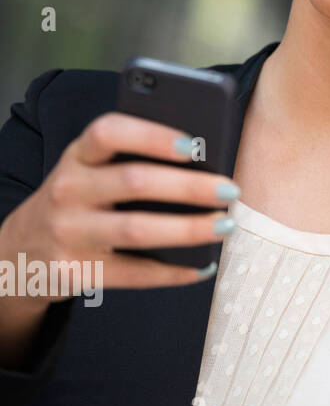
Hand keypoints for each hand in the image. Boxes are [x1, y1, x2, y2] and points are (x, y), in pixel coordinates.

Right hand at [0, 110, 239, 306]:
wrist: (22, 249)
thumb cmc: (82, 197)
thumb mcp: (93, 169)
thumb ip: (134, 158)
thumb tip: (207, 158)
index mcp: (78, 155)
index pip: (108, 132)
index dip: (151, 136)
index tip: (193, 144)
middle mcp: (68, 190)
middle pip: (135, 182)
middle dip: (190, 187)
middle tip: (231, 190)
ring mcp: (68, 232)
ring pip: (137, 230)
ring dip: (190, 229)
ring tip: (226, 225)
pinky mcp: (74, 271)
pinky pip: (133, 273)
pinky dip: (174, 272)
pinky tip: (203, 266)